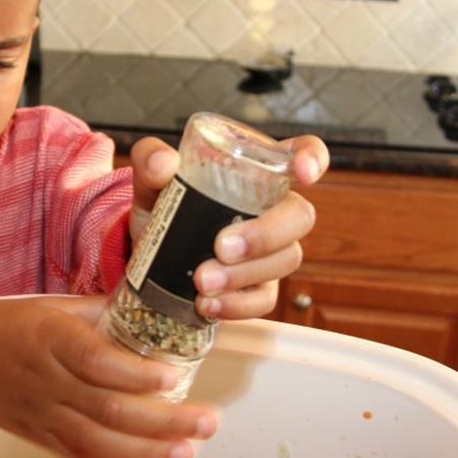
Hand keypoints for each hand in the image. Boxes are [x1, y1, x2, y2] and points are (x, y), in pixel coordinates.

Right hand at [0, 295, 217, 457]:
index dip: (136, 373)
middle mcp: (46, 380)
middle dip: (163, 420)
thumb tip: (149, 311)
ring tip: (189, 450)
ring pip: (97, 441)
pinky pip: (79, 455)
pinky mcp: (34, 436)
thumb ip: (98, 313)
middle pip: (108, 408)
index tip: (174, 375)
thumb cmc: (3, 323)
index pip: (96, 360)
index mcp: (49, 337)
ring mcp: (40, 413)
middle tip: (207, 421)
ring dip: (148, 450)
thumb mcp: (49, 305)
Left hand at [129, 133, 328, 319]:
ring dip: (244, 274)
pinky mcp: (258, 287)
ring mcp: (270, 251)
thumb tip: (164, 164)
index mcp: (254, 171)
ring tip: (202, 280)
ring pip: (285, 260)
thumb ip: (151, 161)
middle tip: (222, 247)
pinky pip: (264, 299)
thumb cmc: (161, 206)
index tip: (303, 172)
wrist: (146, 254)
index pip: (298, 153)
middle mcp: (271, 208)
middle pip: (300, 216)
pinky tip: (207, 304)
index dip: (312, 158)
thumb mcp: (151, 179)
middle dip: (266, 234)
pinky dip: (237, 305)